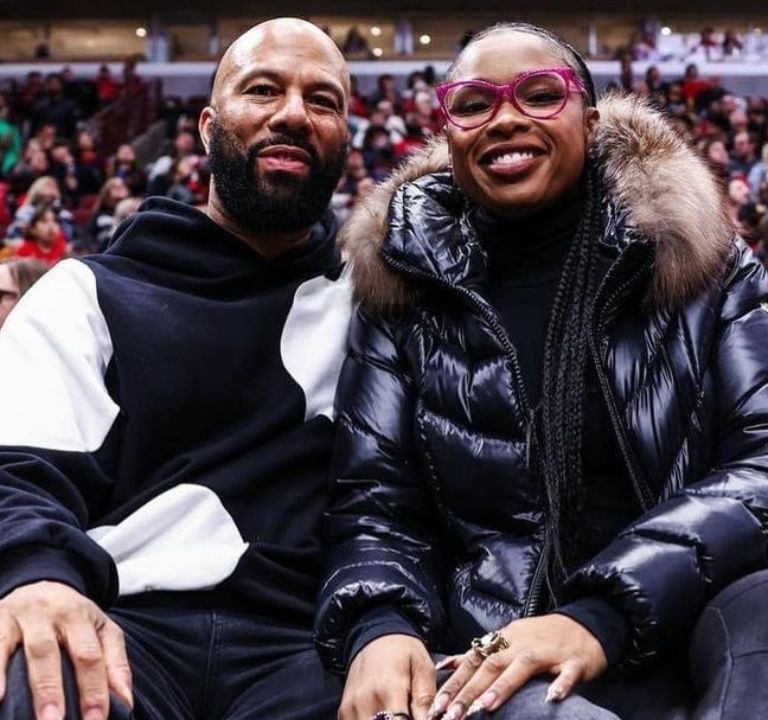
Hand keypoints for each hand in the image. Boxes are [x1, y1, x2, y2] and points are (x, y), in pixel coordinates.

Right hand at [0, 580, 131, 719]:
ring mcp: (20, 616)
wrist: (41, 583)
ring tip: (11, 710)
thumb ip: (115, 662)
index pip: (89, 655)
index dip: (94, 689)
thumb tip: (126, 701)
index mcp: (80, 617)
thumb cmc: (74, 618)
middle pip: (49, 652)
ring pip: (15, 649)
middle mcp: (49, 613)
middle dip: (51, 690)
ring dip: (12, 679)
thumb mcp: (101, 630)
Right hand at [339, 634, 435, 719]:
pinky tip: (384, 716)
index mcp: (389, 689)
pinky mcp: (344, 711)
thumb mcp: (423, 668)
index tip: (420, 718)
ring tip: (398, 714)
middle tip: (408, 714)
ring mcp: (351, 707)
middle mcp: (366, 701)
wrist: (374, 637)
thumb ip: (426, 700)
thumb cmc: (403, 651)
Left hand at [428, 615, 606, 718]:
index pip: (475, 660)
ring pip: (523, 666)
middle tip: (452, 715)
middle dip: (470, 690)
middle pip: (492, 664)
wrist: (584, 625)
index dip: (455, 681)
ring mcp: (548, 651)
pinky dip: (560, 684)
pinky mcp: (574, 662)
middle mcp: (522, 643)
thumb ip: (478, 654)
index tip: (438, 705)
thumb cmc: (542, 637)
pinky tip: (552, 698)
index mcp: (505, 639)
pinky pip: (567, 673)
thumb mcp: (508, 639)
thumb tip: (445, 665)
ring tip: (485, 707)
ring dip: (504, 686)